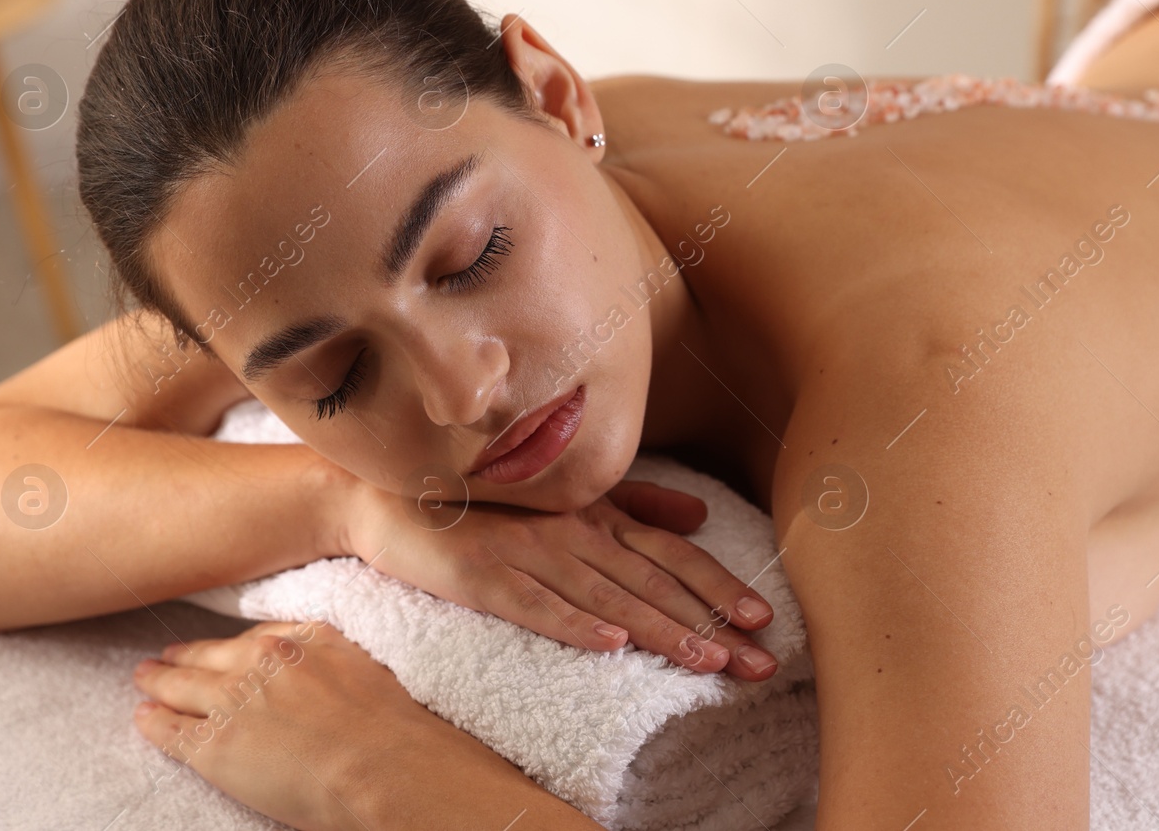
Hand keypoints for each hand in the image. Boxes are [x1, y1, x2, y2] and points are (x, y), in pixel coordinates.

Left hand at [133, 622, 596, 830]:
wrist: (380, 765)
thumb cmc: (388, 726)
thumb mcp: (363, 666)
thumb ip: (329, 654)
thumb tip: (315, 659)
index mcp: (299, 640)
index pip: (250, 636)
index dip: (227, 643)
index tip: (214, 645)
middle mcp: (259, 661)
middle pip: (208, 655)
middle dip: (182, 656)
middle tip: (161, 657)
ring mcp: (231, 701)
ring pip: (179, 686)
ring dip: (158, 681)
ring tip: (143, 679)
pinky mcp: (213, 746)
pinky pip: (170, 729)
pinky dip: (152, 721)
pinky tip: (142, 718)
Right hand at [339, 475, 778, 680]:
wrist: (394, 498)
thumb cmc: (488, 502)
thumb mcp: (568, 497)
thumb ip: (635, 505)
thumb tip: (699, 515)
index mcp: (596, 513)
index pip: (669, 552)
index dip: (718, 583)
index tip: (764, 617)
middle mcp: (571, 530)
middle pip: (651, 580)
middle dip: (709, 621)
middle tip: (759, 660)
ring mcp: (528, 552)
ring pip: (607, 595)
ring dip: (660, 629)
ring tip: (708, 660)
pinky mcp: (484, 576)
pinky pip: (536, 604)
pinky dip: (574, 622)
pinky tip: (611, 643)